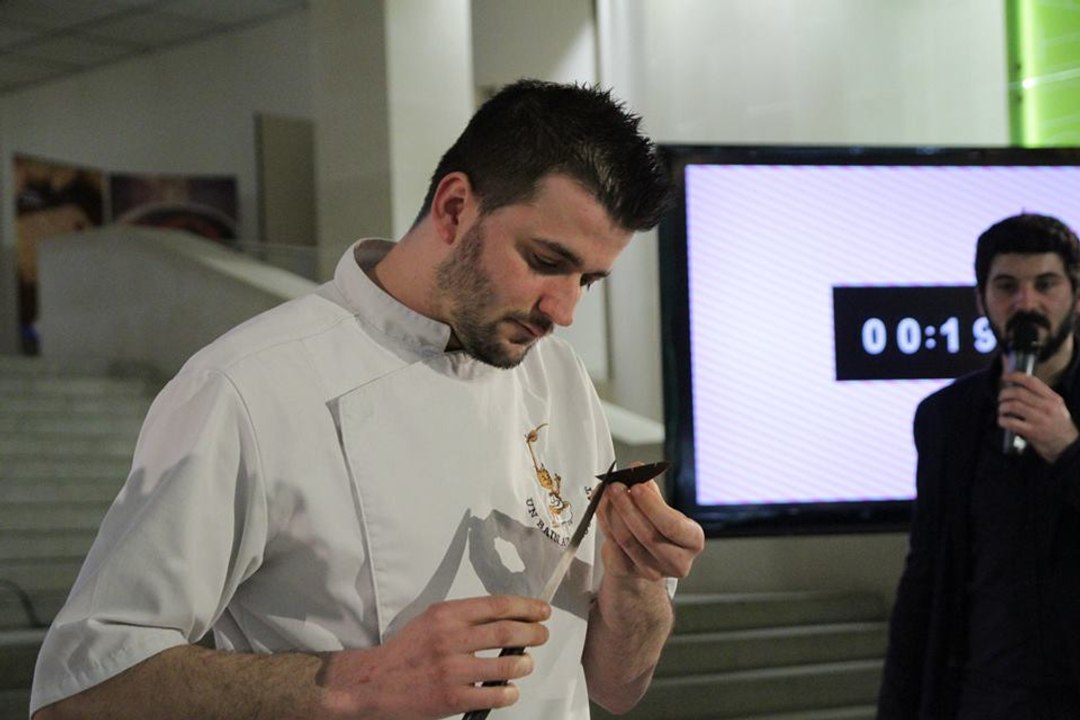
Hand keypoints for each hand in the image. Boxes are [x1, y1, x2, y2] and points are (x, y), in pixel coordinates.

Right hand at [316, 595, 549, 718]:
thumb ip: (464, 617)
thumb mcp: (431, 620)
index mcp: (446, 615)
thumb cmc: (406, 650)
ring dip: (524, 664)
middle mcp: (450, 639)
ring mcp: (452, 670)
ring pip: (505, 665)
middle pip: (506, 632)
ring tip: (526, 664)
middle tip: (542, 635)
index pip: (497, 606)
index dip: (526, 608)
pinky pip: (494, 695)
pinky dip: (509, 692)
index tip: (542, 611)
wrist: (374, 682)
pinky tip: (510, 689)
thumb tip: (505, 618)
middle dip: (533, 633)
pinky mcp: (452, 698)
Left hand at [596, 473, 703, 582]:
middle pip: (648, 535)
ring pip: (627, 541)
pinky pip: (612, 546)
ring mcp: (653, 571)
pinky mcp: (630, 573)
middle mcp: (677, 560)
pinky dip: (604, 522)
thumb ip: (650, 491)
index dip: (653, 506)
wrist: (643, 554)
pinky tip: (600, 506)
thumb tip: (637, 470)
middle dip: (628, 507)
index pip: (673, 525)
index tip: (638, 486)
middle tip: (615, 486)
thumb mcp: (660, 508)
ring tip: (605, 493)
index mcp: (692, 540)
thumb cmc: (656, 527)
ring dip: (612, 513)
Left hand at [998, 371, 1078, 462]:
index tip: (1005, 376)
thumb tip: (1019, 386)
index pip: (1032, 381)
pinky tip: (1002, 421)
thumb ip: (1042, 397)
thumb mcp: (1057, 408)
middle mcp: (1047, 407)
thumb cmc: (1059, 426)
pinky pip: (1011, 422)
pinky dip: (1002, 420)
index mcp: (1053, 399)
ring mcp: (1040, 419)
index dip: (1015, 376)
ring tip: (1002, 410)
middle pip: (1019, 393)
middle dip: (1005, 393)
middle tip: (1001, 397)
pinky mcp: (1032, 432)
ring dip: (1002, 407)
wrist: (1067, 447)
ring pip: (1013, 406)